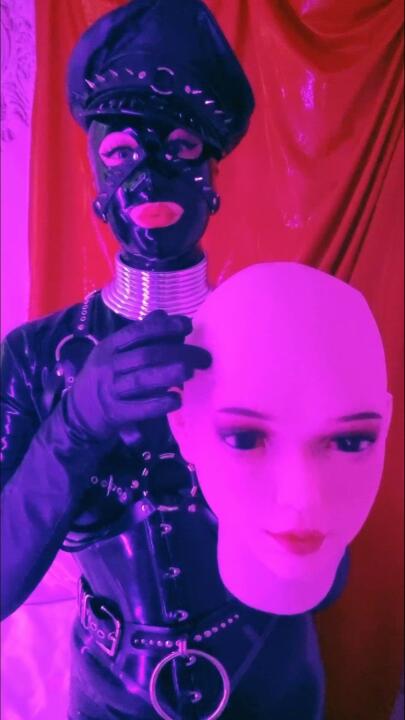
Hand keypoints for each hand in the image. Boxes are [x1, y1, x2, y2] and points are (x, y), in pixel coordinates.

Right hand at [65, 310, 210, 441]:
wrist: (78, 415)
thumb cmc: (105, 378)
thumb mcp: (114, 353)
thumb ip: (139, 336)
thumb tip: (165, 315)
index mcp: (109, 347)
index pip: (137, 332)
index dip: (164, 327)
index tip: (188, 325)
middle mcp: (108, 366)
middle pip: (146, 355)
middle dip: (178, 353)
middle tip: (204, 357)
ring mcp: (111, 391)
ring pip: (142, 380)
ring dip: (169, 374)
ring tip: (191, 372)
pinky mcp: (115, 415)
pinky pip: (139, 409)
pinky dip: (159, 404)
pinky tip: (177, 400)